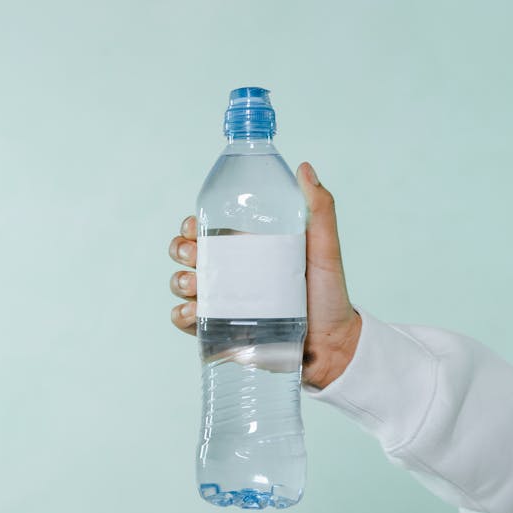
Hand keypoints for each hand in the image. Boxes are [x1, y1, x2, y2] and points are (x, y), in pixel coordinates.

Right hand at [168, 161, 361, 389]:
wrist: (332, 345)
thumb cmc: (329, 294)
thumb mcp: (325, 248)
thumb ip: (320, 208)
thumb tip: (304, 168)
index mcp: (244, 248)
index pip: (205, 229)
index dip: (191, 224)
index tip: (195, 225)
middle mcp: (228, 272)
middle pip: (185, 253)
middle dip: (180, 249)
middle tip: (195, 255)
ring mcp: (221, 301)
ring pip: (181, 284)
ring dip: (180, 281)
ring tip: (197, 286)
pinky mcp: (218, 331)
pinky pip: (186, 320)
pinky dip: (182, 315)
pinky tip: (194, 313)